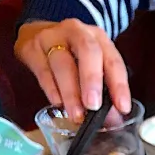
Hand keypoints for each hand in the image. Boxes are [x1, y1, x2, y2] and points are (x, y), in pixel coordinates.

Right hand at [15, 19, 131, 121]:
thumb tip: (112, 121)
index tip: (122, 107)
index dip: (119, 85)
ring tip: (76, 114)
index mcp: (99, 39)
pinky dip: (51, 89)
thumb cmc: (72, 55)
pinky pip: (42, 70)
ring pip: (62, 63)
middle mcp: (77, 33)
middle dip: (92, 80)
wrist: (38, 34)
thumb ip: (104, 90)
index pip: (113, 60)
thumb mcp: (92, 65)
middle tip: (93, 106)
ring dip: (70, 92)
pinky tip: (58, 103)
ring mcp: (52, 38)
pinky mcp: (32, 48)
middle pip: (87, 52)